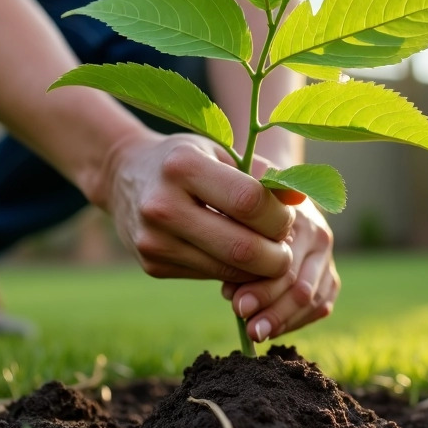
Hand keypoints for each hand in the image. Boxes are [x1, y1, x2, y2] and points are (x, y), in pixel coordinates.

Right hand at [102, 132, 295, 280]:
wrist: (125, 176)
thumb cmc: (187, 158)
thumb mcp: (221, 151)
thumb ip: (262, 175)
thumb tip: (303, 199)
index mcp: (182, 166)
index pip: (250, 202)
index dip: (280, 216)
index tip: (287, 217)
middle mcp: (161, 205)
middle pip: (242, 248)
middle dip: (277, 256)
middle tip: (286, 249)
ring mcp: (153, 240)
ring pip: (229, 271)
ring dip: (258, 269)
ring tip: (265, 251)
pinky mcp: (151, 265)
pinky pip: (210, 276)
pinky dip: (233, 273)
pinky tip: (234, 254)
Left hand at [223, 197, 338, 341]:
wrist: (283, 208)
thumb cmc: (253, 218)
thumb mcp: (244, 224)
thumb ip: (239, 255)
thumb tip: (232, 295)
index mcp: (299, 219)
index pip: (285, 265)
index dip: (261, 290)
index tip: (238, 306)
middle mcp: (320, 237)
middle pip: (301, 287)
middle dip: (272, 311)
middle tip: (250, 330)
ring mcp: (329, 259)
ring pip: (312, 302)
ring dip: (283, 321)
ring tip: (258, 333)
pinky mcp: (332, 279)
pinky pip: (319, 308)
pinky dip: (295, 321)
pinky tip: (274, 330)